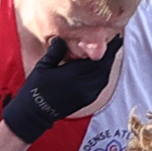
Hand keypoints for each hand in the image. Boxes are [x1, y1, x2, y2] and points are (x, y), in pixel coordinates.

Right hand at [0, 43, 121, 147]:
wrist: (35, 113)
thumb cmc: (36, 88)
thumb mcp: (43, 66)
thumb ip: (56, 51)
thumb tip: (62, 38)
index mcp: (75, 74)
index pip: (99, 58)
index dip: (110, 47)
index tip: (116, 36)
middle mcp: (86, 85)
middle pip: (105, 66)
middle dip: (110, 53)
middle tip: (114, 40)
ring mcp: (89, 93)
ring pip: (105, 75)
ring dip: (107, 63)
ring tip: (107, 52)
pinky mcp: (88, 99)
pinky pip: (101, 83)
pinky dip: (103, 73)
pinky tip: (98, 67)